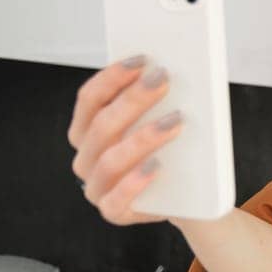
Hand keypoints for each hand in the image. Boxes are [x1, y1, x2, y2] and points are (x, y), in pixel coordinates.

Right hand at [68, 55, 183, 225]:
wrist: (185, 194)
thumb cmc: (168, 150)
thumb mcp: (159, 119)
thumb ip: (157, 98)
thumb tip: (169, 68)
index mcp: (87, 130)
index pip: (89, 98)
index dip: (112, 76)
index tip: (142, 59)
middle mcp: (86, 157)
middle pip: (102, 125)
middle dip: (133, 100)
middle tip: (162, 80)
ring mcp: (97, 187)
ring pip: (111, 160)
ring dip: (143, 138)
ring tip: (174, 122)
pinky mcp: (113, 211)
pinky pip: (117, 200)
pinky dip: (135, 182)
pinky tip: (156, 167)